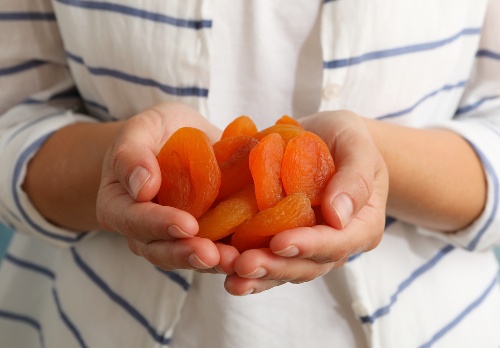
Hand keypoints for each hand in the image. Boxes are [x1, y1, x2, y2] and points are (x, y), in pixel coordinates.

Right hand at [96, 102, 237, 272]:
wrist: (179, 140)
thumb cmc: (154, 133)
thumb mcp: (140, 130)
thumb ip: (131, 155)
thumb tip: (141, 185)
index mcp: (120, 207)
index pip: (135, 220)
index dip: (160, 225)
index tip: (187, 225)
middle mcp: (145, 231)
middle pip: (161, 250)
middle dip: (187, 254)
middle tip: (211, 255)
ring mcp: (175, 238)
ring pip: (189, 257)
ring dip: (212, 262)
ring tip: (234, 260)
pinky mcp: (205, 237)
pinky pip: (216, 249)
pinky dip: (233, 253)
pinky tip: (252, 253)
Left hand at [224, 110, 388, 294]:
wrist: (324, 139)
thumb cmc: (345, 139)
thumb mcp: (356, 146)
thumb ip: (354, 178)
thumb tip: (339, 216)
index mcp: (360, 226)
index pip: (337, 243)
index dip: (309, 246)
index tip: (280, 242)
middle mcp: (332, 244)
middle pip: (305, 265)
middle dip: (274, 267)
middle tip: (244, 265)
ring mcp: (304, 245)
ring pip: (281, 269)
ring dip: (255, 275)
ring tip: (228, 274)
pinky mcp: (278, 239)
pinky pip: (263, 256)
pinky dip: (242, 264)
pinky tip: (219, 266)